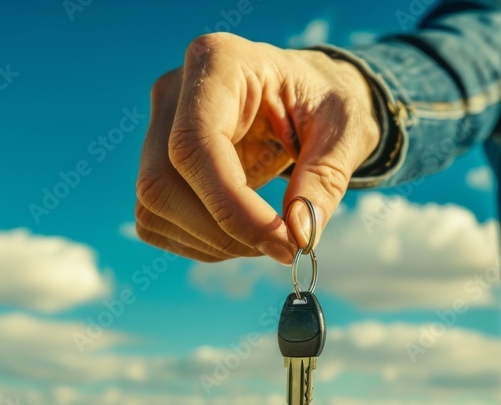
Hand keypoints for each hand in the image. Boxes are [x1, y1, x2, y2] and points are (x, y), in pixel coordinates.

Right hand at [134, 32, 380, 263]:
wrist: (309, 94)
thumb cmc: (326, 102)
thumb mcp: (346, 131)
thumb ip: (324, 179)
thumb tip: (300, 234)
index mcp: (219, 62)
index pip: (195, 144)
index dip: (231, 206)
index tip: (282, 241)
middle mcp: (174, 91)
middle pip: (163, 182)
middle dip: (224, 232)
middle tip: (284, 247)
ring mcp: (157, 127)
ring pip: (154, 206)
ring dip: (214, 242)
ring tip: (269, 238)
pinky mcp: (156, 161)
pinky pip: (155, 218)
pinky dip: (200, 242)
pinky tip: (241, 233)